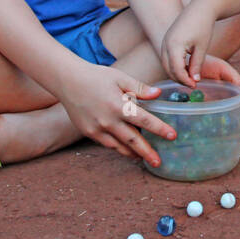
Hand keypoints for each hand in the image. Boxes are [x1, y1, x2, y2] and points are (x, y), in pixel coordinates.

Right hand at [59, 64, 173, 166]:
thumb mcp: (119, 78)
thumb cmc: (96, 76)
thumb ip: (139, 88)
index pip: (144, 120)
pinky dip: (118, 148)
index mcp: (118, 105)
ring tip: (144, 160)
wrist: (67, 80)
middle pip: (132, 141)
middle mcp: (108, 120)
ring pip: (119, 146)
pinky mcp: (88, 132)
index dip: (159, 129)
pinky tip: (127, 150)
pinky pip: (107, 144)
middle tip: (159, 162)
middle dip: (147, 153)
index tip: (172, 136)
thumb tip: (158, 94)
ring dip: (133, 154)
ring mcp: (97, 129)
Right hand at [161, 1, 215, 85]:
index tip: (195, 85)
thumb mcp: (202, 47)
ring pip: (165, 63)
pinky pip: (167, 57)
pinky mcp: (167, 39)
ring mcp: (164, 41)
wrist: (201, 7)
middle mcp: (165, 43)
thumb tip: (195, 80)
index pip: (176, 70)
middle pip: (168, 68)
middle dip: (179, 78)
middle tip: (192, 84)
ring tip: (190, 77)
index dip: (185, 80)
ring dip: (175, 72)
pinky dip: (174, 65)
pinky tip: (186, 67)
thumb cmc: (203, 25)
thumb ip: (197, 64)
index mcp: (174, 45)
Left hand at [196, 54, 239, 140]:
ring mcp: (210, 108)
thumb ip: (232, 76)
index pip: (239, 101)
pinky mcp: (199, 111)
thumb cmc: (206, 65)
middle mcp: (221, 102)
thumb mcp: (221, 68)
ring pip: (223, 121)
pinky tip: (221, 137)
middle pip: (234, 114)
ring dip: (234, 128)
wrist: (187, 65)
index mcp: (228, 92)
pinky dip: (214, 131)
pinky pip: (207, 123)